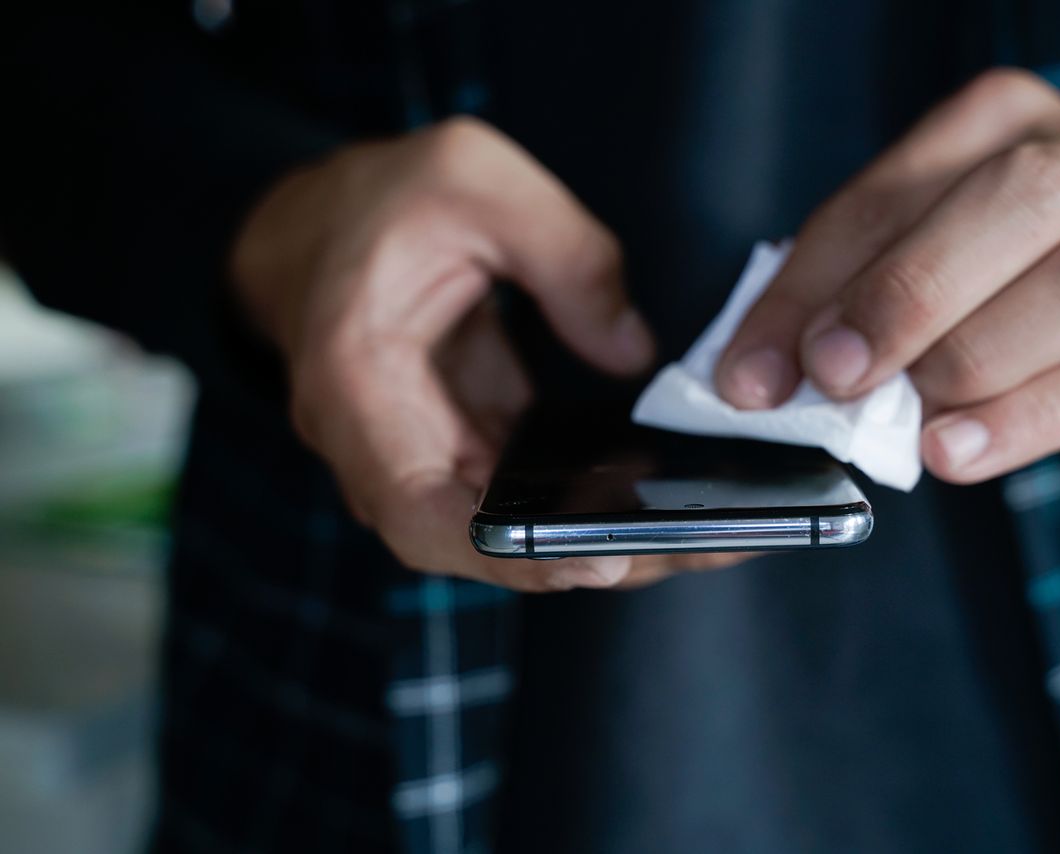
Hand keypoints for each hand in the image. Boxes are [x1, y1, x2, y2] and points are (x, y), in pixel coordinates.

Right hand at [233, 118, 742, 589]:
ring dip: (604, 540)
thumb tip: (632, 352)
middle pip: (484, 545)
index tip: (601, 562)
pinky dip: (590, 501)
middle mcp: (379, 447)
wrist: (314, 225)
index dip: (509, 554)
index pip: (423, 512)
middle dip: (594, 558)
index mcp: (357, 384)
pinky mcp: (458, 449)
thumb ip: (566, 256)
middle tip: (703, 546)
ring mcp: (419, 457)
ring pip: (510, 533)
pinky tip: (668, 490)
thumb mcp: (475, 177)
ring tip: (710, 531)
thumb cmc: (377, 198)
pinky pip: (523, 496)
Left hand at [717, 69, 1059, 482]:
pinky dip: (1021, 422)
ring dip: (970, 361)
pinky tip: (956, 451)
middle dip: (904, 294)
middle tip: (834, 375)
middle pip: (1008, 203)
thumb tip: (755, 377)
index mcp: (1001, 124)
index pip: (888, 193)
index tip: (753, 374)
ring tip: (908, 424)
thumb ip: (844, 302)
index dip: (809, 288)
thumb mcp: (926, 268)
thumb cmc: (1015, 288)